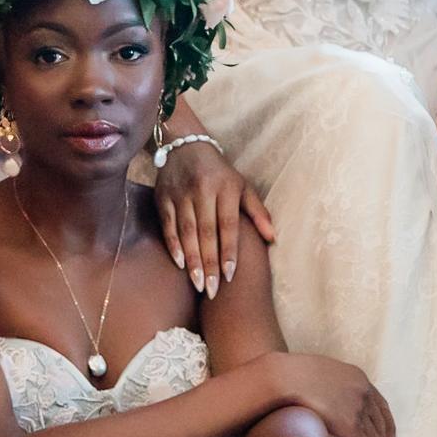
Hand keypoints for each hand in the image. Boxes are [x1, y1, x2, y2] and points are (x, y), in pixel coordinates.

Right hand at [153, 141, 274, 297]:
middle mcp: (203, 190)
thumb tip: (273, 238)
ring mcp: (181, 194)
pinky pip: (168, 225)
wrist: (185, 145)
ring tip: (198, 284)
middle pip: (207, 232)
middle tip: (212, 290)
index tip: (229, 276)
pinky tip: (179, 264)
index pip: (228, 224)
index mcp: (226, 188)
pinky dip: (173, 245)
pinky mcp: (163, 197)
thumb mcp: (242, 186)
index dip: (228, 251)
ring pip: (186, 232)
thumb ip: (258, 212)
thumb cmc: (220, 173)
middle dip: (210, 263)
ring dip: (192, 260)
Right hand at [263, 352, 394, 436]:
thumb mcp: (321, 376)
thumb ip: (332, 391)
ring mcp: (359, 408)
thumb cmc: (293, 376)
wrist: (287, 376)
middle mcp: (364, 393)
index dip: (387, 425)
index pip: (381, 406)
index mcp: (359, 379)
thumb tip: (327, 406)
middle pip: (381, 426)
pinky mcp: (351, 425)